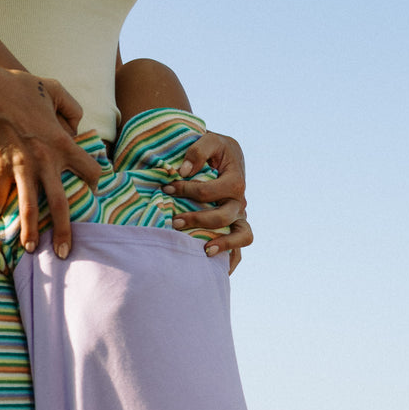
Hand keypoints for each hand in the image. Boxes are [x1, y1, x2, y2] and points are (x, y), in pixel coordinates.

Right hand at [0, 68, 102, 257]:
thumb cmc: (18, 86)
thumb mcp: (53, 88)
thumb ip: (71, 106)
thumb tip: (77, 124)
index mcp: (63, 143)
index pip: (90, 171)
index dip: (94, 182)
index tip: (93, 192)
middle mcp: (45, 160)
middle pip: (61, 204)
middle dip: (63, 232)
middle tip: (63, 253)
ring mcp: (20, 167)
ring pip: (30, 208)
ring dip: (30, 231)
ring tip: (30, 249)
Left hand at [167, 129, 252, 271]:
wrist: (223, 155)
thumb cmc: (214, 149)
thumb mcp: (208, 140)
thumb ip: (197, 151)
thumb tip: (183, 172)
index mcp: (236, 180)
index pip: (209, 191)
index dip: (186, 191)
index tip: (166, 189)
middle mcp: (241, 201)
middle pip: (223, 216)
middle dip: (197, 220)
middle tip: (174, 222)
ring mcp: (241, 216)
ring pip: (242, 236)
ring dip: (223, 244)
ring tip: (204, 251)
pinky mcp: (237, 226)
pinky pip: (240, 248)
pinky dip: (232, 259)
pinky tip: (217, 270)